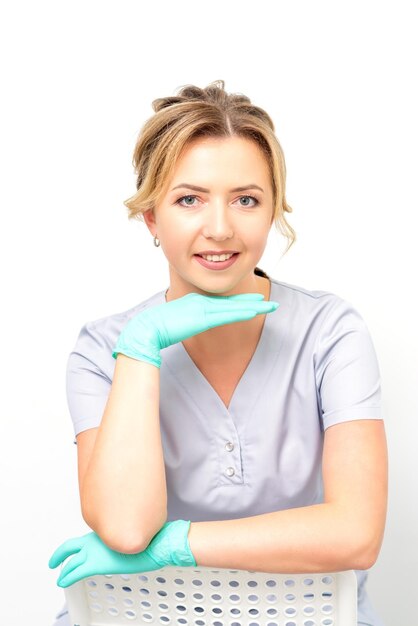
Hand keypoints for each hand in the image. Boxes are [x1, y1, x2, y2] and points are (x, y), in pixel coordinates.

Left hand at [48, 520, 195, 587]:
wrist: (155, 544)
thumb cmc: (150, 540)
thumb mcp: (131, 535)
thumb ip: (121, 538)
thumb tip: (124, 541)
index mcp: (104, 531)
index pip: (84, 537)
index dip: (75, 545)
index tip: (72, 550)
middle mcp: (96, 539)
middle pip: (69, 546)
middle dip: (59, 555)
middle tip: (53, 561)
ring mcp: (95, 551)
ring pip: (71, 562)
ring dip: (64, 571)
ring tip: (60, 577)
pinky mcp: (97, 564)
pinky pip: (75, 572)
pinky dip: (66, 577)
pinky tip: (63, 582)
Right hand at [113, 292, 279, 366]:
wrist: (147, 328)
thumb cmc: (157, 328)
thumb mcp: (177, 323)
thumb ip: (188, 322)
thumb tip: (192, 325)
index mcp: (196, 304)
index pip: (223, 303)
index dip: (240, 303)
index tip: (255, 304)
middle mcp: (202, 302)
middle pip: (232, 303)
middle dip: (253, 303)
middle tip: (270, 303)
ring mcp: (203, 308)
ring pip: (234, 307)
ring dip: (254, 307)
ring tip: (270, 307)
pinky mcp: (202, 317)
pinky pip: (227, 315)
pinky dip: (241, 312)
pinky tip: (255, 312)